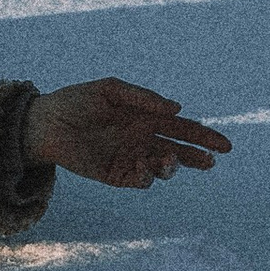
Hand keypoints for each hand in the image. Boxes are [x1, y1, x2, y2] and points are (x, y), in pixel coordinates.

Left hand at [22, 80, 230, 188]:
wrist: (45, 122)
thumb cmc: (76, 100)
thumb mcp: (111, 90)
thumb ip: (143, 98)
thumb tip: (177, 108)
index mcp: (145, 118)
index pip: (181, 128)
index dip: (204, 136)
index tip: (224, 145)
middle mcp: (142, 140)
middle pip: (178, 152)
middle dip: (197, 157)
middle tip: (212, 161)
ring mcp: (130, 158)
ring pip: (161, 169)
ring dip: (171, 167)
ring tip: (170, 162)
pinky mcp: (115, 175)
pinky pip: (138, 180)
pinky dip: (146, 177)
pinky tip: (145, 169)